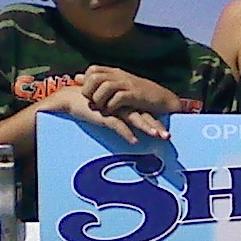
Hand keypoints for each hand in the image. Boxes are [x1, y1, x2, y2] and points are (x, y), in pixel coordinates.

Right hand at [39, 84, 164, 144]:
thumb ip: (122, 119)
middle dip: (157, 126)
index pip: (146, 112)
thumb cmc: (92, 106)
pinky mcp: (103, 114)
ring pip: (134, 118)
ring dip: (146, 127)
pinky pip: (117, 124)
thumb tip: (134, 133)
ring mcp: (113, 109)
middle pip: (144, 115)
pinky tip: (134, 141)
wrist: (71, 99)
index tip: (170, 131)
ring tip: (157, 135)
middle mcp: (122, 104)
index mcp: (126, 103)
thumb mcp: (110, 113)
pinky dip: (126, 133)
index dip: (158, 121)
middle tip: (168, 136)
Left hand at [81, 66, 177, 117]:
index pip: (93, 70)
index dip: (87, 82)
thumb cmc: (141, 95)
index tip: (88, 95)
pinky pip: (117, 98)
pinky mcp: (135, 95)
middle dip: (89, 91)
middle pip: (95, 77)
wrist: (164, 99)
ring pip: (104, 87)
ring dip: (99, 100)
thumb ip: (98, 81)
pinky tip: (111, 113)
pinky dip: (111, 107)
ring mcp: (128, 84)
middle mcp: (120, 76)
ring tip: (101, 109)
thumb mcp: (118, 85)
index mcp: (115, 72)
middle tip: (91, 103)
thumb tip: (77, 77)